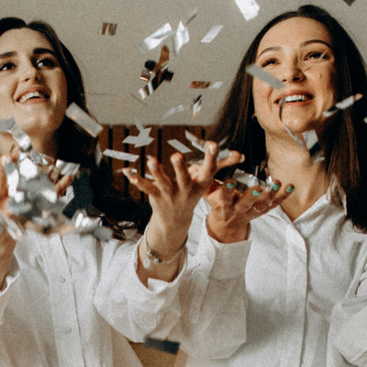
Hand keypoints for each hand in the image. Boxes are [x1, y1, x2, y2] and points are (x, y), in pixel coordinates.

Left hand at [130, 139, 241, 272]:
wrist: (175, 222)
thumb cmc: (190, 194)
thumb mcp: (204, 183)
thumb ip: (215, 165)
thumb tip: (240, 154)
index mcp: (199, 186)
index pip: (208, 171)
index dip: (211, 158)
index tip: (213, 143)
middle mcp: (185, 191)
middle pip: (183, 179)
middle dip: (180, 168)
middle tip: (177, 156)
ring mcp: (170, 195)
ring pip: (163, 183)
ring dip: (157, 171)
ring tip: (151, 160)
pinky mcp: (156, 197)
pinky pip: (145, 187)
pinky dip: (135, 178)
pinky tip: (126, 170)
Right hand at [204, 169, 286, 243]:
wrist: (225, 223)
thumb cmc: (216, 201)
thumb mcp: (208, 191)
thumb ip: (207, 177)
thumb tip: (200, 161)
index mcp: (222, 204)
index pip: (223, 197)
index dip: (226, 190)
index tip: (230, 182)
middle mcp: (237, 209)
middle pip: (245, 204)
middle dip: (251, 196)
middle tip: (258, 188)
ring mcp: (251, 211)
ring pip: (262, 205)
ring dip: (271, 194)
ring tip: (277, 182)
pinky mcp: (262, 210)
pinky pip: (274, 204)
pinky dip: (283, 196)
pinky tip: (291, 186)